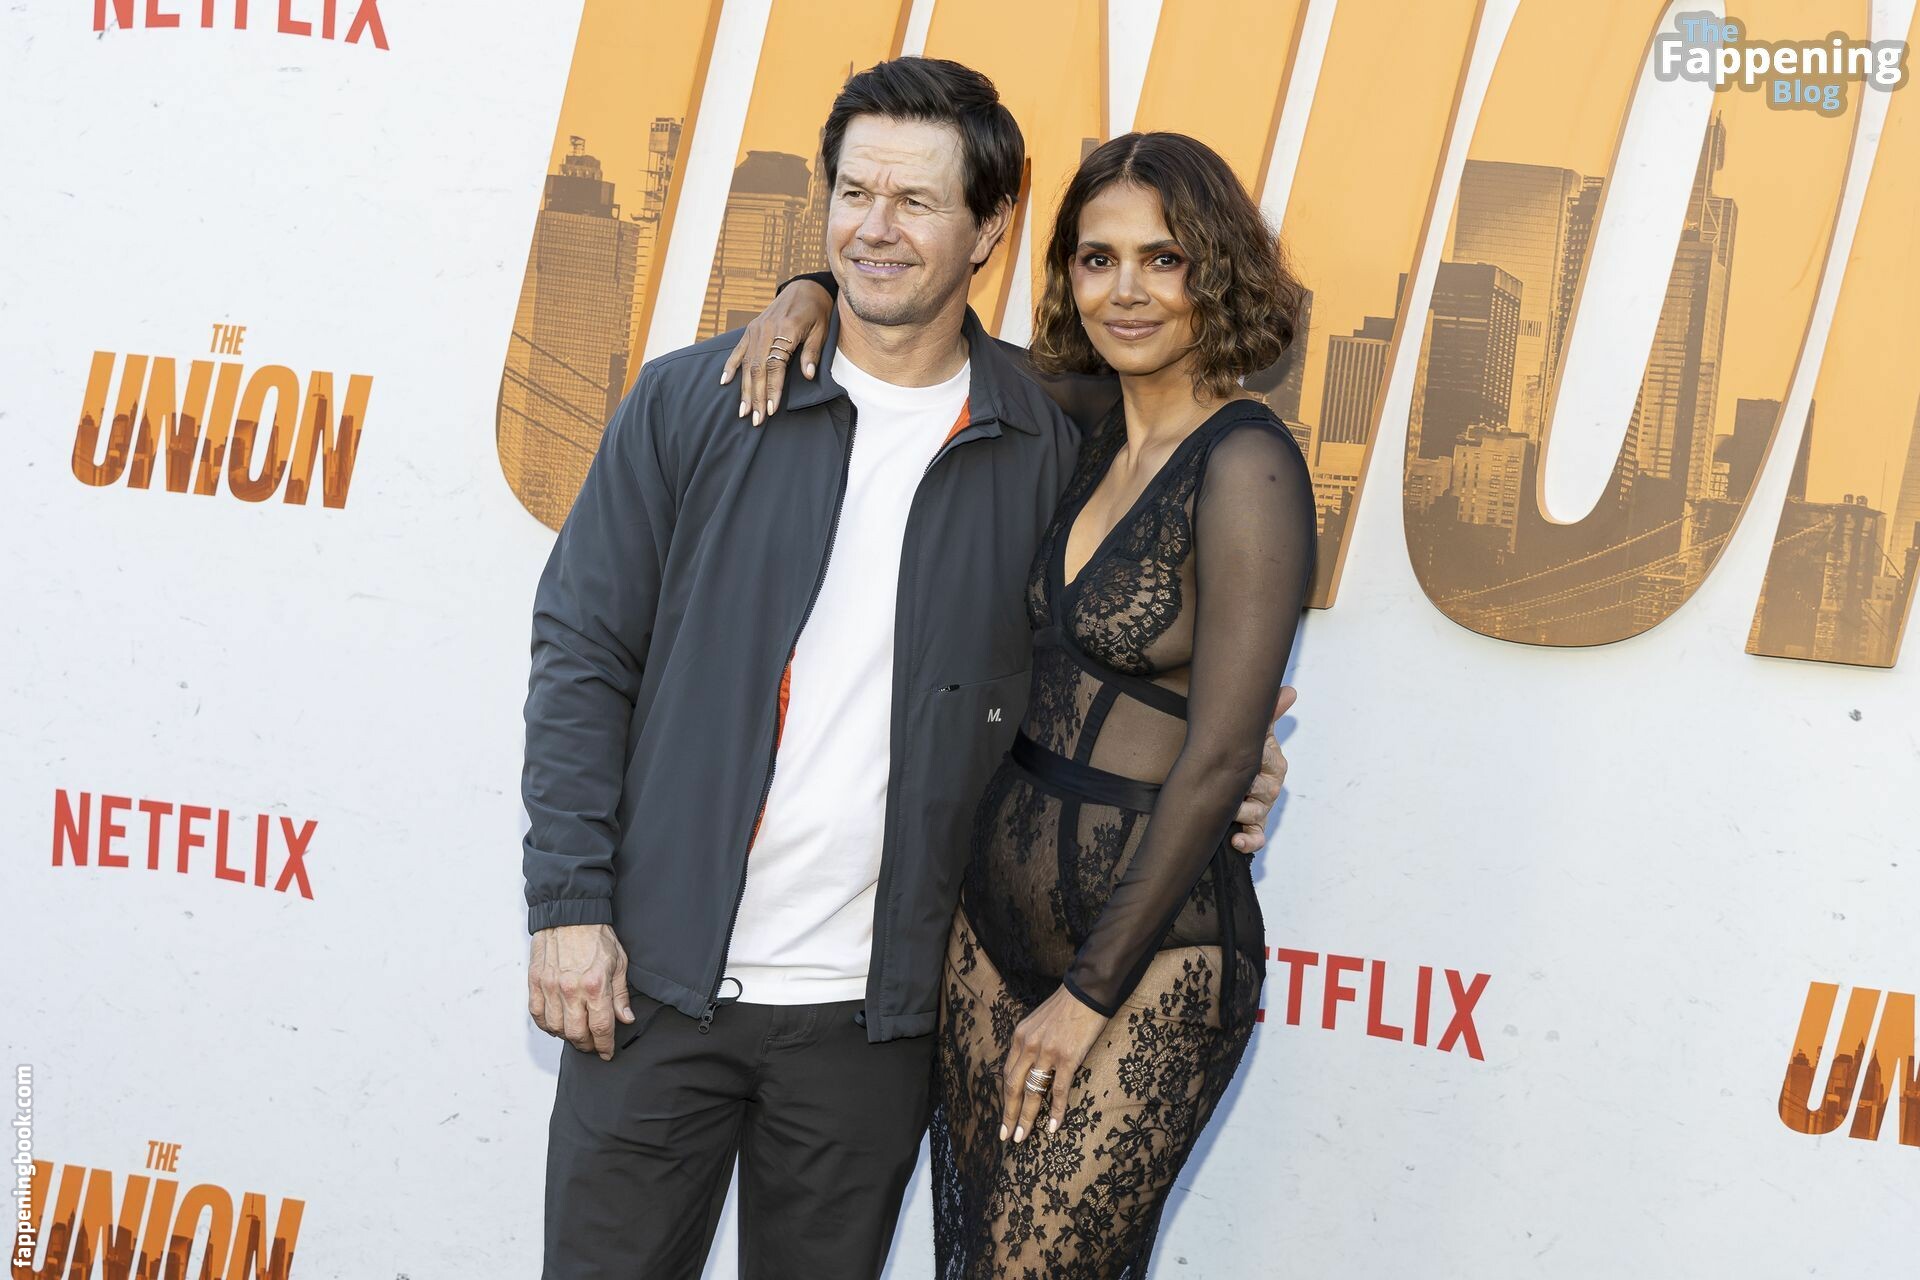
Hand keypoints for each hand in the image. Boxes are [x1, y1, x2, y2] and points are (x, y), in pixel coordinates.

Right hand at [528, 923, 634, 1059]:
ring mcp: (550, 987)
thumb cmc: (596, 935)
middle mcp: (571, 989)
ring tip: (576, 1034)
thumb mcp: (619, 963)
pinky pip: (537, 1015)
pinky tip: (557, 1024)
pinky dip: (547, 1025)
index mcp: (595, 985)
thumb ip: (620, 994)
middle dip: (587, 1045)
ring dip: (567, 1037)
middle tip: (592, 1045)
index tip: (607, 1052)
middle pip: (576, 1034)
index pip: (601, 1028)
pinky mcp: (535, 982)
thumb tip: (625, 1019)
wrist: (569, 914)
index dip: (605, 1045)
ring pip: (555, 1028)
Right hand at [719, 280, 831, 424]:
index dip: (773, 390)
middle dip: (756, 396)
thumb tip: (809, 375)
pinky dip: (730, 366)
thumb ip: (812, 352)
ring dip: (743, 389)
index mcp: (786, 330)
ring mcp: (755, 329)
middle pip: (757, 369)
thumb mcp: (822, 330)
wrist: (805, 288)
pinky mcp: (750, 329)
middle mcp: (766, 330)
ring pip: (746, 363)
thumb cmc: (817, 311)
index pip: (776, 367)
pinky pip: (738, 350)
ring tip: (743, 411)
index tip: (771, 410)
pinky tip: (725, 382)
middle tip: (755, 419)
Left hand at [999, 985, 1107, 1143]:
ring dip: (1026, 1118)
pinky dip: (1054, 1111)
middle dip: (1008, 1114)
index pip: (1008, 1074)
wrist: (1087, 992)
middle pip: (1013, 1087)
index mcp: (1020, 1037)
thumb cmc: (1065, 1006)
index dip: (1005, 1098)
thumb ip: (1030, 1043)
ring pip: (1032, 1092)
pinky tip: (1052, 1127)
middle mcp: (1029, 1046)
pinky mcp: (1067, 1058)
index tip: (1003, 1116)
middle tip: (1006, 1136)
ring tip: (1021, 1138)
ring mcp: (1047, 1052)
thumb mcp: (1037, 1022)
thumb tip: (1029, 1065)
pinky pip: (1058, 1090)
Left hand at [1230, 684, 1294, 854]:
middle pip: (1262, 794)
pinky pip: (1257, 839)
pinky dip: (1248, 842)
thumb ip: (1269, 711)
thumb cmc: (1240, 748)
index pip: (1268, 766)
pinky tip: (1236, 840)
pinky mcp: (1252, 828)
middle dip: (1241, 788)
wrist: (1217, 765)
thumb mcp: (1254, 730)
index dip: (1249, 764)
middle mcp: (1270, 789)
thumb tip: (1290, 690)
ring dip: (1237, 811)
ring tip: (1223, 802)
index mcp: (1274, 766)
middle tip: (1223, 781)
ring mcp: (1262, 809)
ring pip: (1255, 816)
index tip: (1238, 759)